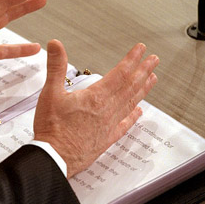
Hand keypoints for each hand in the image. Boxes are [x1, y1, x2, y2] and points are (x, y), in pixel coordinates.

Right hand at [34, 40, 158, 177]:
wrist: (54, 157)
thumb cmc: (52, 129)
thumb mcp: (50, 93)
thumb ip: (56, 67)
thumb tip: (56, 46)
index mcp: (95, 97)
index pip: (120, 73)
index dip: (132, 59)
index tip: (140, 50)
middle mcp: (107, 110)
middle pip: (130, 86)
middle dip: (143, 71)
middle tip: (154, 60)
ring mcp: (109, 125)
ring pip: (131, 103)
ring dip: (143, 89)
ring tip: (152, 79)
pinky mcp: (106, 138)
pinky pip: (124, 125)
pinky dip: (133, 116)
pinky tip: (139, 112)